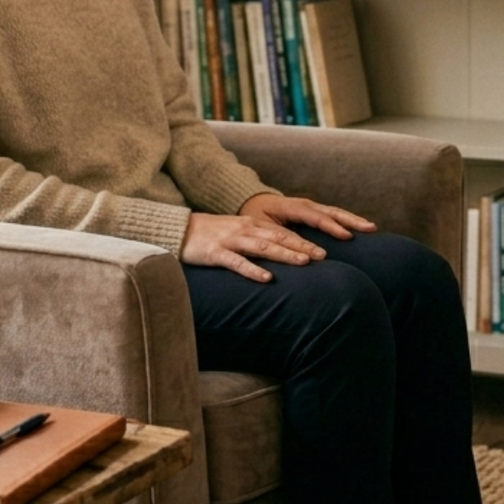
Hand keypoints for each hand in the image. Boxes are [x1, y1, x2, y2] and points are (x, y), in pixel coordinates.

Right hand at [180, 212, 324, 282]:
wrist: (179, 229)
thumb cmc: (210, 234)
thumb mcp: (237, 233)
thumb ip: (257, 240)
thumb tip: (280, 253)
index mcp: (251, 224)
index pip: (282, 232)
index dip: (304, 241)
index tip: (324, 251)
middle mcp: (245, 230)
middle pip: (279, 237)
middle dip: (302, 246)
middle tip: (323, 256)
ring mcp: (231, 241)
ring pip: (263, 247)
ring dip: (284, 254)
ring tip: (304, 262)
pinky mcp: (216, 253)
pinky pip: (237, 262)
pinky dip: (253, 270)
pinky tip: (267, 278)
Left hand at [239, 192, 375, 240]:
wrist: (253, 202)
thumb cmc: (254, 217)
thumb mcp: (262, 228)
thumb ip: (278, 238)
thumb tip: (295, 253)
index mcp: (291, 206)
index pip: (315, 217)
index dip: (331, 227)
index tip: (347, 236)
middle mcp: (305, 204)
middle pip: (331, 212)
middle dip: (351, 220)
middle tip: (370, 228)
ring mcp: (311, 206)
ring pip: (336, 212)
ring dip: (353, 219)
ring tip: (372, 227)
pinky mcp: (314, 212)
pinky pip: (333, 215)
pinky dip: (347, 220)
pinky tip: (360, 228)